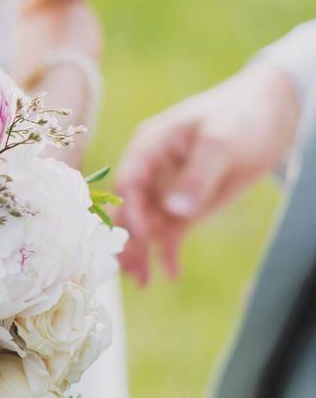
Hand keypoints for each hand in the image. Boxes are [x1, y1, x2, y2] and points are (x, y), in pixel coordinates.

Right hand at [114, 65, 300, 284]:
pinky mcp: (185, 207)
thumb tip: (174, 209)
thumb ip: (197, 174)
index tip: (142, 236)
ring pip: (145, 227)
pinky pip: (169, 234)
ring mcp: (166, 191)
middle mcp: (150, 172)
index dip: (129, 210)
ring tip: (145, 282)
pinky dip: (167, 253)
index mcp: (148, 148)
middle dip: (128, 241)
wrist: (269, 115)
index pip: (128, 183)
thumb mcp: (221, 141)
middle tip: (132, 271)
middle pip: (129, 211)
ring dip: (142, 254)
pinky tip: (172, 274)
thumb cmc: (239, 116)